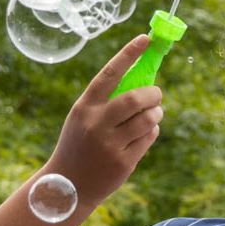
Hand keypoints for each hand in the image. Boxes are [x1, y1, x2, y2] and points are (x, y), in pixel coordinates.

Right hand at [48, 35, 162, 210]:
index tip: (144, 39)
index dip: (128, 54)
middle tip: (156, 94)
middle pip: (136, 98)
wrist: (68, 186)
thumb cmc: (79, 144)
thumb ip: (105, 102)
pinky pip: (149, 138)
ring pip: (148, 119)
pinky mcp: (123, 162)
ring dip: (157, 113)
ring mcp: (110, 144)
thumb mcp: (82, 118)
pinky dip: (152, 131)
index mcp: (85, 107)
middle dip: (153, 94)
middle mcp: (97, 124)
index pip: (109, 73)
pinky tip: (146, 132)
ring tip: (154, 114)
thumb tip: (141, 82)